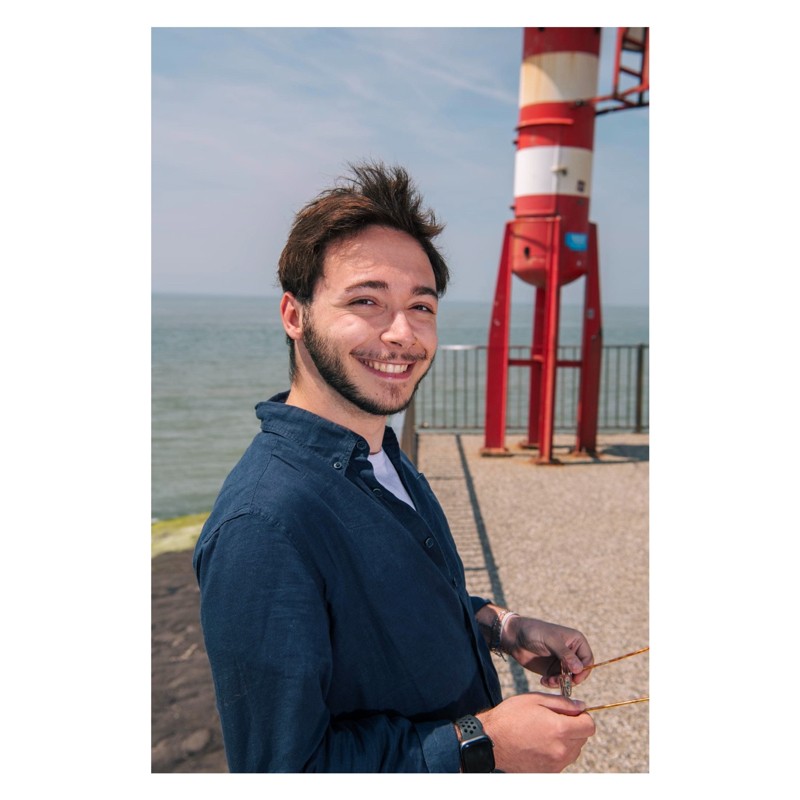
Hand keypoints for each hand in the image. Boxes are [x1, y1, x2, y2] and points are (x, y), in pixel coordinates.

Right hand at [477, 692, 595, 771]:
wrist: (491, 741)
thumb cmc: (510, 717)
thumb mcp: (535, 700)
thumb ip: (562, 703)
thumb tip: (581, 707)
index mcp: (560, 729)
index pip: (589, 726)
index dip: (583, 717)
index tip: (572, 713)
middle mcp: (561, 750)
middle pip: (582, 739)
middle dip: (574, 727)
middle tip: (554, 720)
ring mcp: (555, 764)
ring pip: (573, 751)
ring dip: (566, 741)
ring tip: (545, 732)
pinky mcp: (547, 772)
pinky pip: (561, 761)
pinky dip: (556, 752)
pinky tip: (540, 743)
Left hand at [503, 615, 593, 689]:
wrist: (515, 637)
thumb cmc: (534, 632)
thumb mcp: (551, 641)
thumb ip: (565, 654)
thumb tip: (579, 669)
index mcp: (576, 641)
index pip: (588, 660)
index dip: (583, 671)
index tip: (574, 678)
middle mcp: (571, 652)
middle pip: (580, 672)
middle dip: (570, 679)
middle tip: (558, 681)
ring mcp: (562, 662)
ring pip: (569, 679)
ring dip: (560, 683)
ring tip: (548, 681)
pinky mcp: (552, 670)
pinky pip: (558, 682)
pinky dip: (552, 684)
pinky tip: (543, 680)